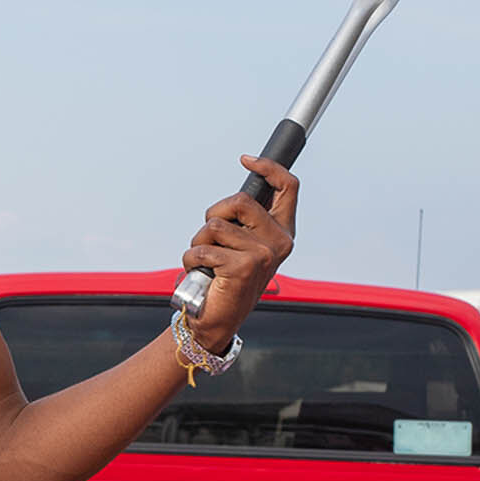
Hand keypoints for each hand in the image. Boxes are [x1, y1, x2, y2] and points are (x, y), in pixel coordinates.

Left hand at [181, 153, 297, 347]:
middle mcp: (279, 242)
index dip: (268, 167)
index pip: (288, 187)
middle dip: (213, 215)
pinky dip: (191, 259)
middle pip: (240, 200)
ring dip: (198, 241)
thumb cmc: (223, 278)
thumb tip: (245, 183)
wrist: (216, 320)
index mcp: (282, 232)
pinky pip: (202, 247)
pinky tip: (202, 273)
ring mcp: (264, 254)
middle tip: (211, 239)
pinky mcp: (244, 266)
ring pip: (214, 224)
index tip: (246, 160)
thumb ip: (244, 219)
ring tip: (206, 262)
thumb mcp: (238, 243)